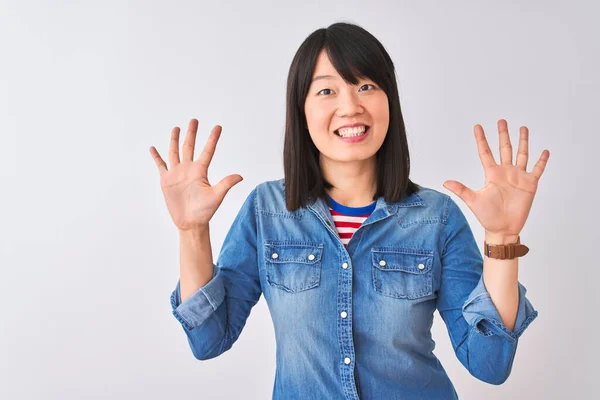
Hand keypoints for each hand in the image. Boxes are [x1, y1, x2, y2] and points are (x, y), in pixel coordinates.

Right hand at [149, 119, 242, 231]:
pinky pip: (160, 165)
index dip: (213, 138)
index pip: (208, 150)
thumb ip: (226, 184)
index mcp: (201, 171)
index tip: (218, 127)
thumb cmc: (205, 211)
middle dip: (192, 133)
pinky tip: (153, 148)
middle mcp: (189, 169)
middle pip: (190, 146)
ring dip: (175, 140)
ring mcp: (177, 174)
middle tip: (195, 120)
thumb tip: (240, 176)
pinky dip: (156, 157)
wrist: (190, 223)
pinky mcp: (166, 180)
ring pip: (175, 152)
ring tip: (177, 128)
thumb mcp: (217, 196)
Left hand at [442, 119, 548, 240]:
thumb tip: (445, 182)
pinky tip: (545, 151)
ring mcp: (518, 177)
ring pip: (522, 154)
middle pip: (505, 148)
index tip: (477, 126)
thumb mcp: (473, 200)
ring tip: (523, 128)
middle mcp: (505, 172)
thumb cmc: (488, 216)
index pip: (485, 152)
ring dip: (523, 142)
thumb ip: (461, 189)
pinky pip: (537, 169)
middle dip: (503, 134)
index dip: (481, 139)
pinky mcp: (530, 184)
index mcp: (492, 174)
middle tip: (502, 121)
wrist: (503, 229)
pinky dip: (542, 161)